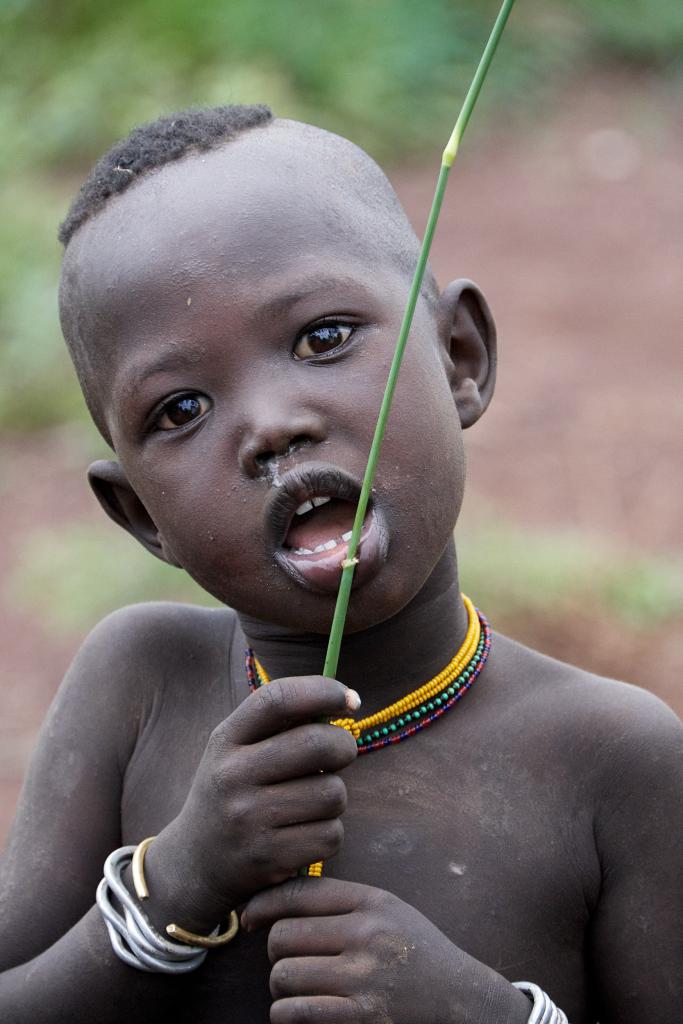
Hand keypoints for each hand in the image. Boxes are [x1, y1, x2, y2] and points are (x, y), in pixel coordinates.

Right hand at [151, 677, 358, 924]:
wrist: (194, 863)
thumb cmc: (233, 794)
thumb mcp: (236, 750)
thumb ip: (280, 724)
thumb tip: (346, 699)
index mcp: (225, 740)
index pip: (278, 699)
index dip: (322, 691)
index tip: (350, 699)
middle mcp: (232, 776)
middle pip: (317, 744)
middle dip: (344, 746)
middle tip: (342, 754)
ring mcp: (248, 819)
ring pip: (332, 793)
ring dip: (335, 796)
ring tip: (313, 802)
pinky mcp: (267, 858)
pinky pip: (330, 835)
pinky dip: (329, 833)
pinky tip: (306, 833)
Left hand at [242, 877, 528, 1023]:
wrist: (461, 1001)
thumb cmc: (415, 952)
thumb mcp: (387, 910)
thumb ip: (339, 902)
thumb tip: (270, 905)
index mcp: (371, 902)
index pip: (299, 892)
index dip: (263, 903)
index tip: (249, 917)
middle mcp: (367, 935)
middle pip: (282, 937)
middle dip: (275, 952)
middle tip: (287, 960)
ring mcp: (364, 979)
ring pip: (283, 977)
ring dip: (281, 988)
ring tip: (298, 988)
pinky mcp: (362, 1017)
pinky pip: (295, 1013)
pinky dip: (287, 1014)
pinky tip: (300, 1011)